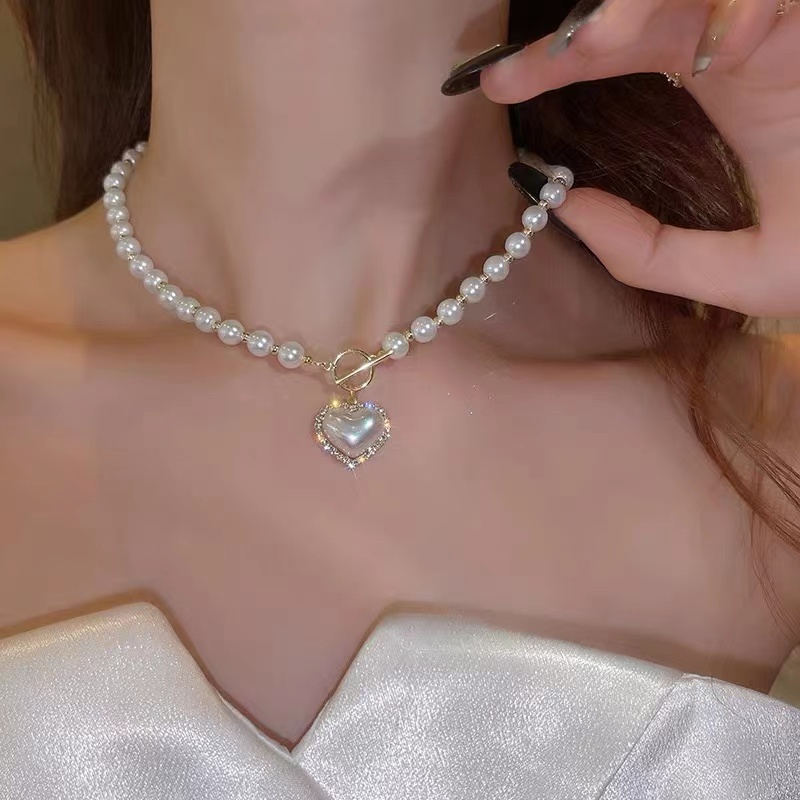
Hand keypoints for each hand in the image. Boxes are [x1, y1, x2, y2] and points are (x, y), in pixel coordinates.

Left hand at [481, 0, 799, 317]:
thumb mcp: (743, 272)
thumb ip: (650, 254)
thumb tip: (564, 209)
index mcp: (724, 76)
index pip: (619, 45)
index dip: (554, 60)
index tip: (495, 85)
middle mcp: (750, 33)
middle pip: (646, 2)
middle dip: (586, 26)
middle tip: (528, 62)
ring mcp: (787, 16)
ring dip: (647, 4)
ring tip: (596, 42)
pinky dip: (748, 7)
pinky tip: (723, 53)